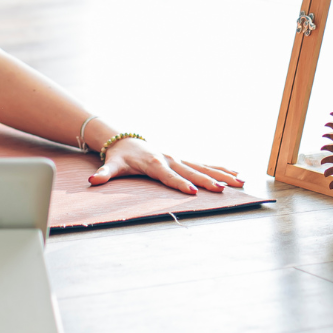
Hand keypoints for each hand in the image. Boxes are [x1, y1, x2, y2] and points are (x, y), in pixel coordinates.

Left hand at [88, 137, 243, 194]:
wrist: (125, 140)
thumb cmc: (120, 156)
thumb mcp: (111, 165)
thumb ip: (103, 175)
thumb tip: (92, 180)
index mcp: (154, 163)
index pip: (169, 176)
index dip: (180, 184)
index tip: (194, 192)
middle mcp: (170, 159)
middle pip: (191, 171)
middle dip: (208, 180)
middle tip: (223, 189)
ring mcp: (178, 157)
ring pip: (204, 166)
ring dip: (222, 174)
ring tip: (241, 182)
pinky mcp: (182, 158)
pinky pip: (204, 163)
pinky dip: (220, 167)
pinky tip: (236, 173)